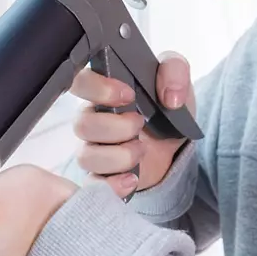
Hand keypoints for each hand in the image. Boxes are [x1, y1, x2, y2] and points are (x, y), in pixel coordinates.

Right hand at [71, 51, 194, 198]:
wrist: (175, 141)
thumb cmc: (165, 104)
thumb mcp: (177, 78)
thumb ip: (175, 70)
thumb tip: (170, 96)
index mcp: (103, 89)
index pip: (79, 82)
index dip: (97, 88)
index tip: (128, 95)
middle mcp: (92, 117)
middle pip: (81, 124)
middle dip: (115, 127)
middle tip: (140, 123)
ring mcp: (94, 148)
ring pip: (86, 156)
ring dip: (119, 155)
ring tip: (142, 150)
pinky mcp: (102, 175)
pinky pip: (92, 185)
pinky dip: (112, 184)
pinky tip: (132, 178)